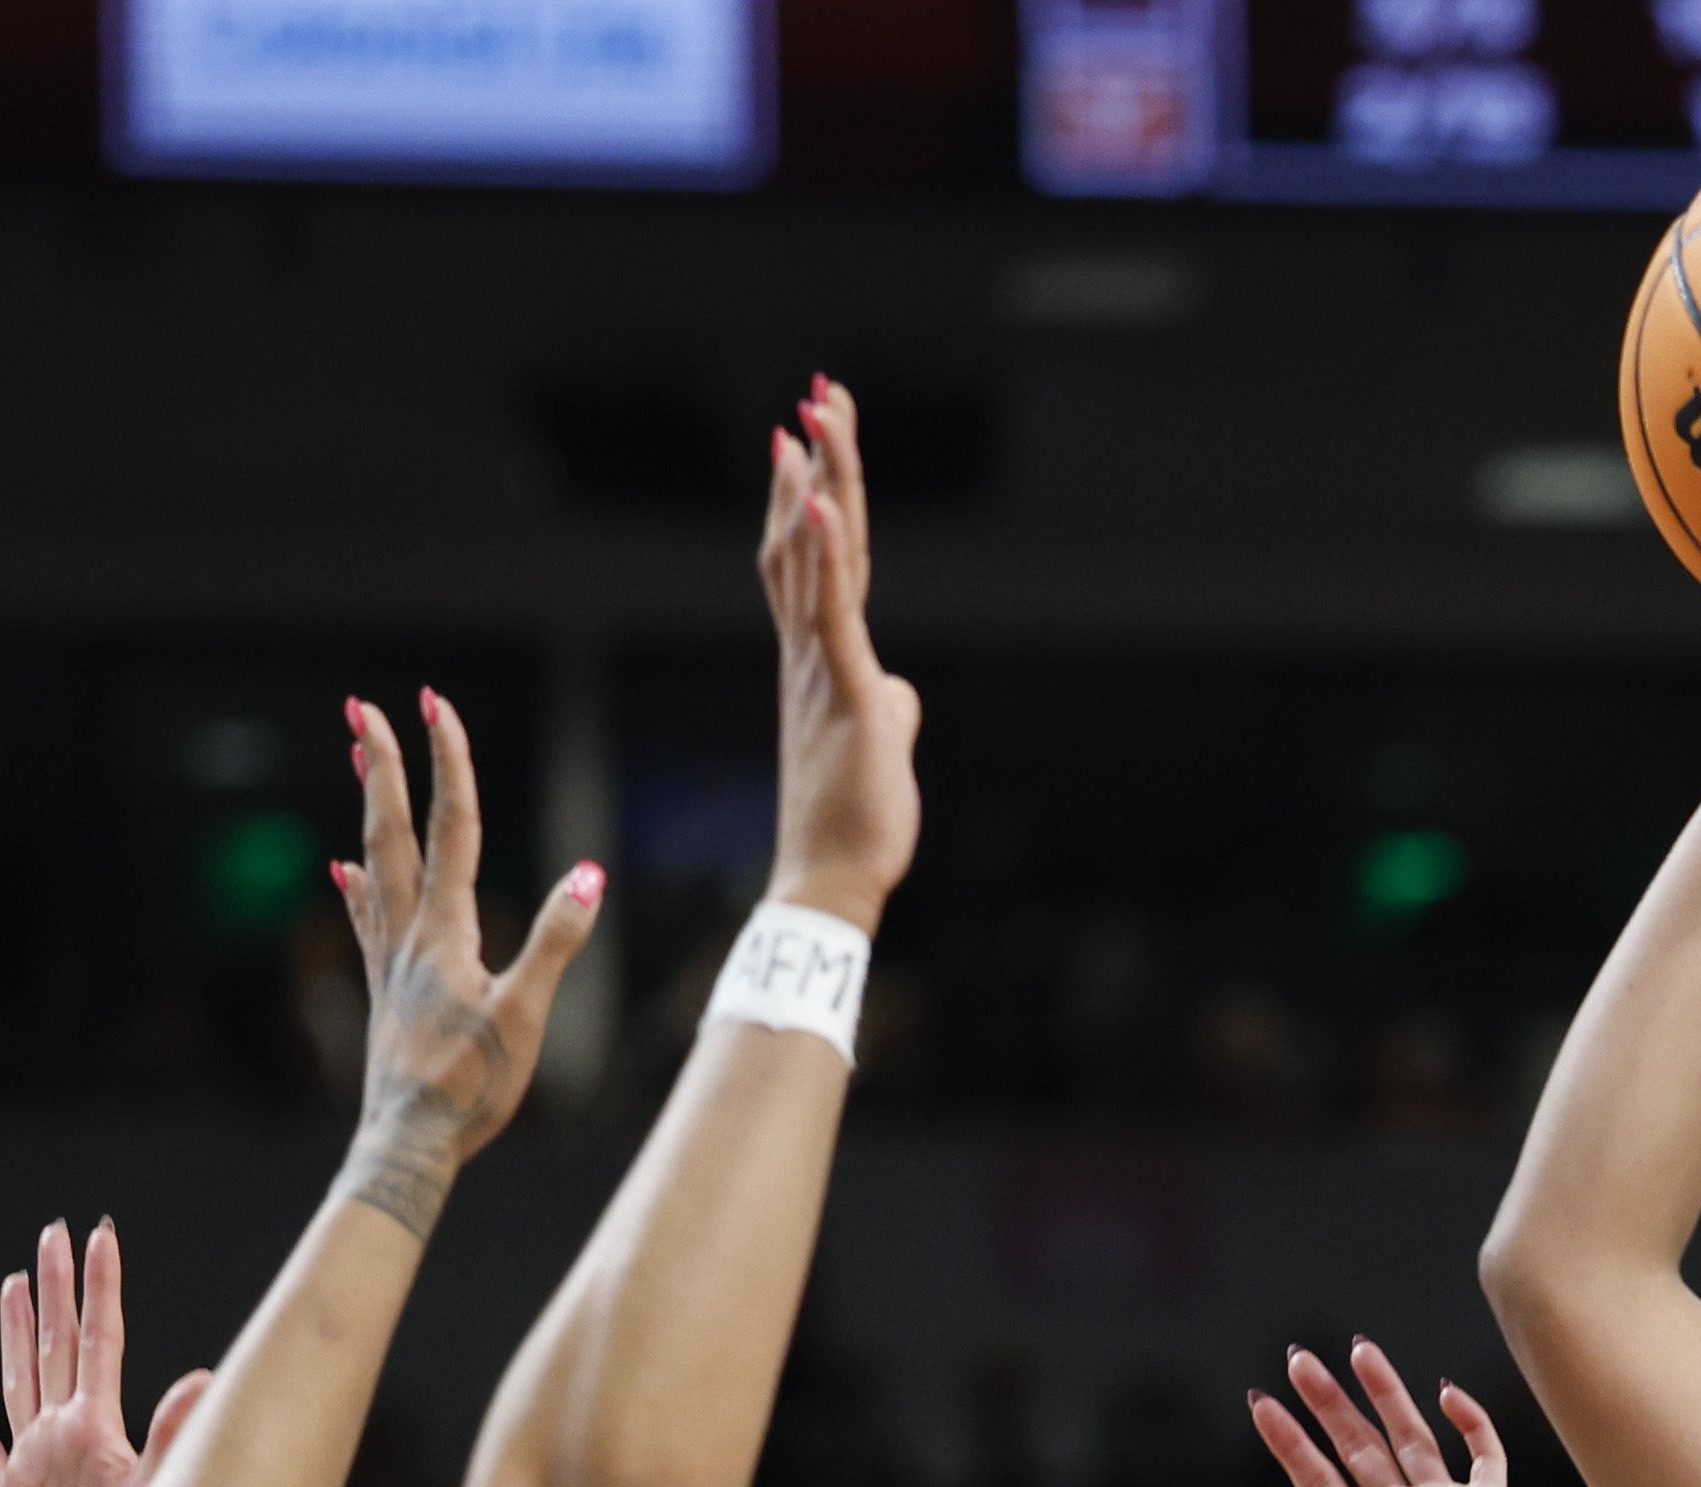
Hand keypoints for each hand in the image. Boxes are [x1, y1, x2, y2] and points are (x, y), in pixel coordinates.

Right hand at [0, 1217, 213, 1486]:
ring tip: (14, 1285)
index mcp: (101, 1429)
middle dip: (57, 1290)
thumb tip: (203, 1379)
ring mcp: (35, 1468)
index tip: (100, 1237)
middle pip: (58, 1347)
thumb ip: (177, 1439)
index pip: (100, 1342)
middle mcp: (67, 1437)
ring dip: (17, 1336)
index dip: (100, 1289)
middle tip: (52, 1232)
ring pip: (20, 1383)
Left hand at [336, 689, 605, 1233]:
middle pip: (394, 831)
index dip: (447, 761)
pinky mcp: (384, 990)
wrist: (408, 1145)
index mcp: (446, 932)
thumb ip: (556, 941)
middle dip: (384, 765)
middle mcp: (409, 934)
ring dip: (372, 807)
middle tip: (364, 707)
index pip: (452, 828)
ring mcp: (390, 960)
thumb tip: (589, 873)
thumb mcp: (526, 1014)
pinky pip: (367, 917)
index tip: (434, 702)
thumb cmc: (470, 1088)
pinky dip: (358, 883)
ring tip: (360, 763)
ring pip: (376, 863)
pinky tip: (343, 870)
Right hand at [763, 377, 921, 933]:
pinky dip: (828, 555)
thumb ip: (885, 705)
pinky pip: (833, 612)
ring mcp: (824, 668)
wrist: (833, 878)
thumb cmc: (856, 821)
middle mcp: (810, 652)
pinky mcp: (848, 692)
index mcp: (819, 660)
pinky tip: (824, 504)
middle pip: (807, 537)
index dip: (805, 496)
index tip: (802, 438)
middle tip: (815, 393)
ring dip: (818, 482)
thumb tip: (897, 693)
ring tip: (815, 414)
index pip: (809, 560)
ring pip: (815, 557)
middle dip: (815, 462)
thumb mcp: (882, 746)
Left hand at [1251, 1341, 1525, 1486]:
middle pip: (1357, 1445)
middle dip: (1327, 1402)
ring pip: (1411, 1435)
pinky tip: (1445, 1391)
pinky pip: (1483, 1451)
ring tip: (1359, 1349)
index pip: (1316, 1476)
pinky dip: (1470, 1420)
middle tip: (1299, 1359)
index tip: (1260, 1401)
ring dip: (1386, 1392)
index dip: (1287, 1439)